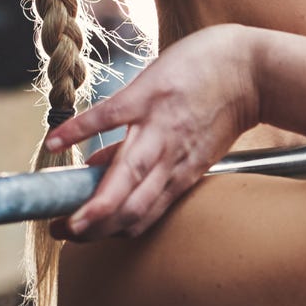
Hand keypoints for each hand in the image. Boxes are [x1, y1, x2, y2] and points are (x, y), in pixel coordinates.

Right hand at [42, 25, 260, 239]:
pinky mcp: (146, 95)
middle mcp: (170, 159)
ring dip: (91, 201)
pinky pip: (106, 117)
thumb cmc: (222, 106)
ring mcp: (158, 128)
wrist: (253, 69)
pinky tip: (52, 144)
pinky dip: (76, 131)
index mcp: (180, 175)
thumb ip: (148, 160)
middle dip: (94, 227)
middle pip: (130, 206)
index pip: (140, 215)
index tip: (80, 236)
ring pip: (123, 176)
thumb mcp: (191, 144)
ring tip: (60, 215)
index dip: (109, 231)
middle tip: (62, 233)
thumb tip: (98, 167)